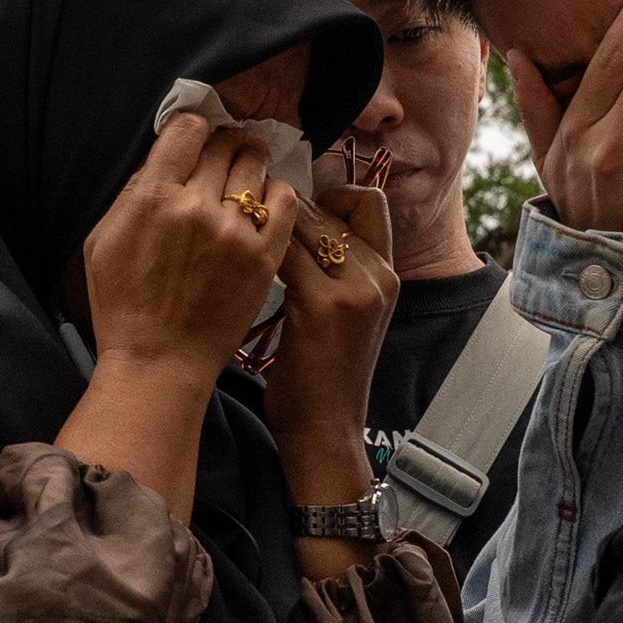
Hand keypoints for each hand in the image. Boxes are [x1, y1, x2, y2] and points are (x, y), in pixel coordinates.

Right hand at [78, 113, 291, 373]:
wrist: (159, 362)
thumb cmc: (123, 306)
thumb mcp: (103, 240)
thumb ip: (133, 193)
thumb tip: (163, 157)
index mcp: (151, 197)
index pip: (187, 128)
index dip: (193, 129)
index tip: (195, 140)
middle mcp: (195, 206)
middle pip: (224, 144)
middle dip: (223, 145)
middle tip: (224, 155)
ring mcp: (234, 232)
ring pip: (256, 166)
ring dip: (251, 163)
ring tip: (247, 173)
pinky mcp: (263, 256)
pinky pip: (284, 201)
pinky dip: (277, 193)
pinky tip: (266, 201)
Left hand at [261, 182, 401, 486]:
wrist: (325, 429)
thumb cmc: (322, 374)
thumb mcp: (346, 313)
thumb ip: (336, 268)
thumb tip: (294, 217)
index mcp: (388, 273)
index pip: (367, 200)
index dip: (330, 193)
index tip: (294, 207)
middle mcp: (378, 274)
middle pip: (331, 205)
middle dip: (287, 205)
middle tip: (250, 211)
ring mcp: (355, 288)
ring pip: (304, 221)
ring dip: (267, 221)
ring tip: (237, 233)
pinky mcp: (322, 304)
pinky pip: (283, 251)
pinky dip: (256, 248)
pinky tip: (234, 260)